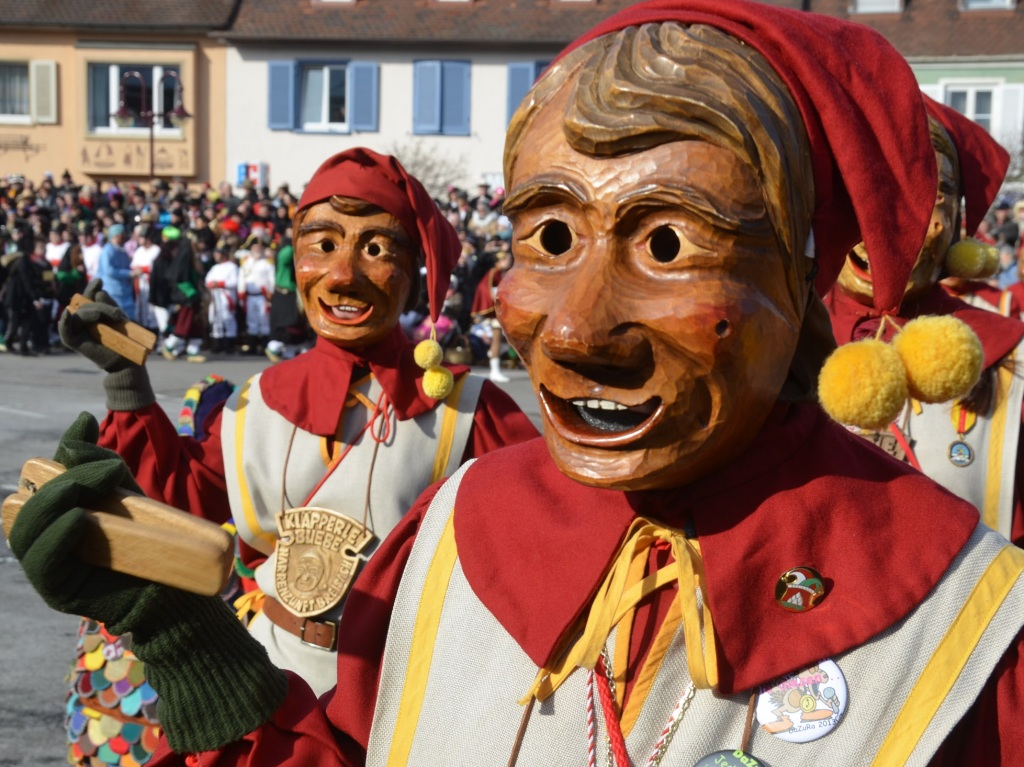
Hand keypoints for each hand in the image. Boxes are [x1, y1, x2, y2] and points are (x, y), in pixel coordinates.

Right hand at [8, 412, 150, 624]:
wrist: (174, 587)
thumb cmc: (148, 539)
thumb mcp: (125, 493)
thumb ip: (100, 462)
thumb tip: (81, 420)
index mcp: (52, 514)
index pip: (37, 480)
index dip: (58, 454)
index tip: (88, 428)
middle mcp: (41, 539)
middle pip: (27, 503)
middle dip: (64, 478)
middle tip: (108, 470)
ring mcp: (45, 567)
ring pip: (26, 530)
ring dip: (54, 503)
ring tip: (84, 489)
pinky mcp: (56, 591)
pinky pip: (42, 562)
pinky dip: (57, 536)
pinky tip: (76, 519)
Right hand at [57, 279, 133, 371]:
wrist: (126, 359)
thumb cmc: (124, 339)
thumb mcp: (118, 318)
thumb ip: (108, 304)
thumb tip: (99, 293)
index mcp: (92, 313)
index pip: (88, 297)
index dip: (91, 289)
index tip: (100, 281)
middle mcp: (82, 320)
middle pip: (85, 304)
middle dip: (102, 306)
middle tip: (118, 315)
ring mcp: (76, 330)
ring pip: (78, 313)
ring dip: (93, 312)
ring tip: (110, 318)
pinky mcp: (73, 341)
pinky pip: (64, 330)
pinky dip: (64, 322)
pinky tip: (67, 314)